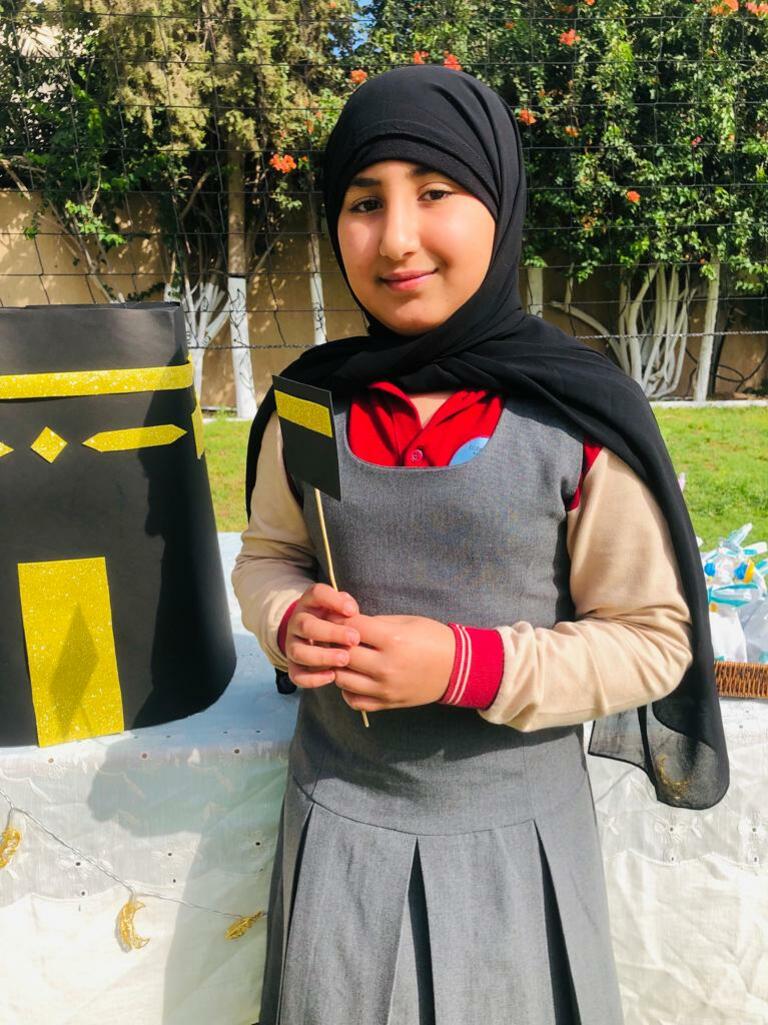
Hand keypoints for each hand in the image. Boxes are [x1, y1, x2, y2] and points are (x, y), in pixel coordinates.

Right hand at [285, 583, 361, 688]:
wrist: (315, 632)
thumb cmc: (334, 617)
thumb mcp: (340, 606)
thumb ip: (346, 605)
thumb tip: (352, 612)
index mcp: (310, 602)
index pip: (316, 594)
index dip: (333, 601)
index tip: (353, 611)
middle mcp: (297, 622)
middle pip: (306, 626)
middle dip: (331, 633)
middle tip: (355, 639)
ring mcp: (292, 644)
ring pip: (298, 652)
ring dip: (322, 656)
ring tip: (344, 659)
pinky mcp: (293, 665)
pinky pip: (296, 675)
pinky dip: (313, 678)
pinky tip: (332, 675)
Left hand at [325, 612, 455, 712]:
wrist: (458, 668)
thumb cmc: (433, 638)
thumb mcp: (406, 621)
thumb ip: (375, 623)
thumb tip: (346, 623)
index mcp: (393, 640)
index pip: (351, 628)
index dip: (339, 620)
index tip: (336, 618)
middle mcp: (386, 666)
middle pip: (342, 654)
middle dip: (334, 643)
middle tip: (333, 636)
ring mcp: (386, 688)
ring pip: (342, 679)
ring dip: (338, 666)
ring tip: (343, 656)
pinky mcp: (387, 703)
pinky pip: (354, 701)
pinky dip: (347, 689)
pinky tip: (354, 677)